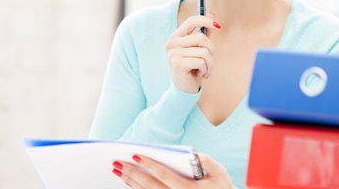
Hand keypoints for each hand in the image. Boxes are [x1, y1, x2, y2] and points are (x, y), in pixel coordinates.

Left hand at [112, 152, 232, 188]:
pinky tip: (129, 182)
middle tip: (116, 163)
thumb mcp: (220, 172)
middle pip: (150, 186)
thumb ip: (207, 161)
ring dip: (131, 182)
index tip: (135, 155)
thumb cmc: (222, 188)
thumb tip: (192, 152)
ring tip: (118, 171)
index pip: (164, 175)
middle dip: (132, 174)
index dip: (150, 165)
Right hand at [165, 15, 220, 92]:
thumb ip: (204, 32)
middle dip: (211, 50)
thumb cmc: (193, 66)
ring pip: (204, 51)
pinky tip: (199, 74)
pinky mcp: (177, 64)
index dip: (205, 20)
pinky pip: (201, 62)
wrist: (185, 88)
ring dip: (209, 63)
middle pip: (201, 38)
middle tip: (208, 61)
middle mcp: (172, 43)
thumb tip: (212, 15)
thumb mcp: (199, 48)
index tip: (218, 25)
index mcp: (176, 37)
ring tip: (204, 70)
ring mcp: (173, 53)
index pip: (191, 21)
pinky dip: (205, 69)